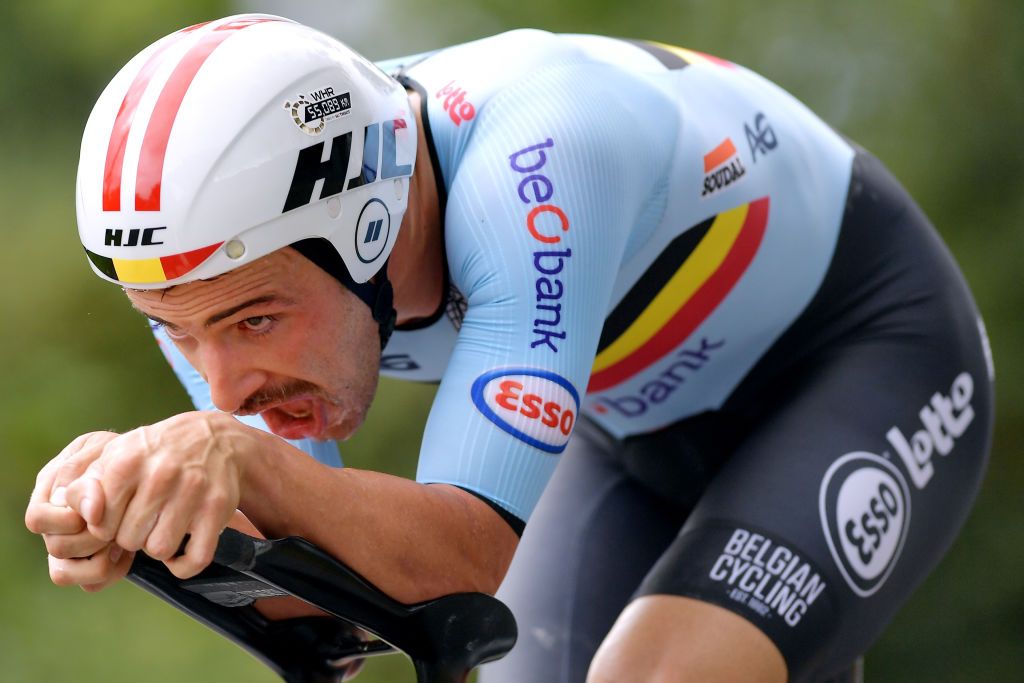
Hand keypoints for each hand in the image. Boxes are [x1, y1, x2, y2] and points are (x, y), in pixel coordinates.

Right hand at [26, 431, 133, 588]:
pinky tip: (129, 555)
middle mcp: (54, 524)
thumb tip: (87, 512)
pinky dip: (111, 572)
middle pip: (55, 548)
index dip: (67, 521)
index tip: (98, 513)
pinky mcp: (88, 563)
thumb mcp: (103, 450)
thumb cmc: (120, 453)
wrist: (145, 469)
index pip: (38, 520)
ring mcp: (69, 547)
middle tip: (119, 526)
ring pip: (63, 574)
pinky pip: (89, 584)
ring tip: (122, 543)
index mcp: (48, 493)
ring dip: (98, 561)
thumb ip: (85, 474)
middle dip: (92, 539)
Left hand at [59, 411, 250, 579]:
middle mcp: (160, 474)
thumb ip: (86, 486)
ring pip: (160, 550)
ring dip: (158, 546)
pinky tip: (181, 551)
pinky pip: (195, 558)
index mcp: (127, 462)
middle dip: (133, 536)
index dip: (106, 527)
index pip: (100, 524)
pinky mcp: (218, 507)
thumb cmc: (155, 454)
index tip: (119, 516)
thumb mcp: (116, 456)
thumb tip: (78, 516)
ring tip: (162, 528)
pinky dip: (184, 564)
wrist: (214, 438)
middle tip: (145, 520)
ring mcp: (193, 490)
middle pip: (129, 539)